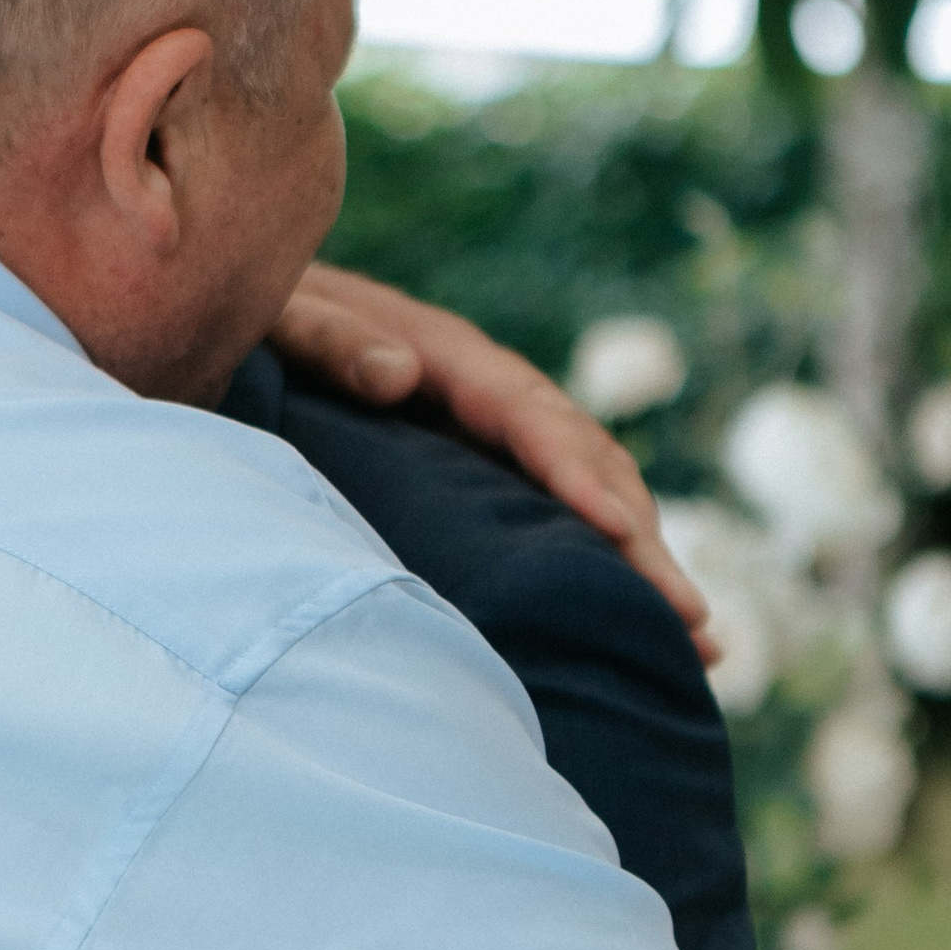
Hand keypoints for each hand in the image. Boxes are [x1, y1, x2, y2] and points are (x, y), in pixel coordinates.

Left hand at [270, 262, 716, 661]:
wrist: (250, 307)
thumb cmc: (262, 315)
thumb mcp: (285, 314)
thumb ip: (329, 337)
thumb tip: (397, 374)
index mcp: (445, 353)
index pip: (528, 417)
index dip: (576, 474)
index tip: (620, 533)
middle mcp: (488, 390)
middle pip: (585, 461)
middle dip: (641, 541)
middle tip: (693, 621)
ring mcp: (492, 427)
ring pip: (590, 488)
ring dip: (643, 560)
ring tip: (700, 642)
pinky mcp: (483, 462)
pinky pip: (557, 508)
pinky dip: (605, 558)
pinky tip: (643, 621)